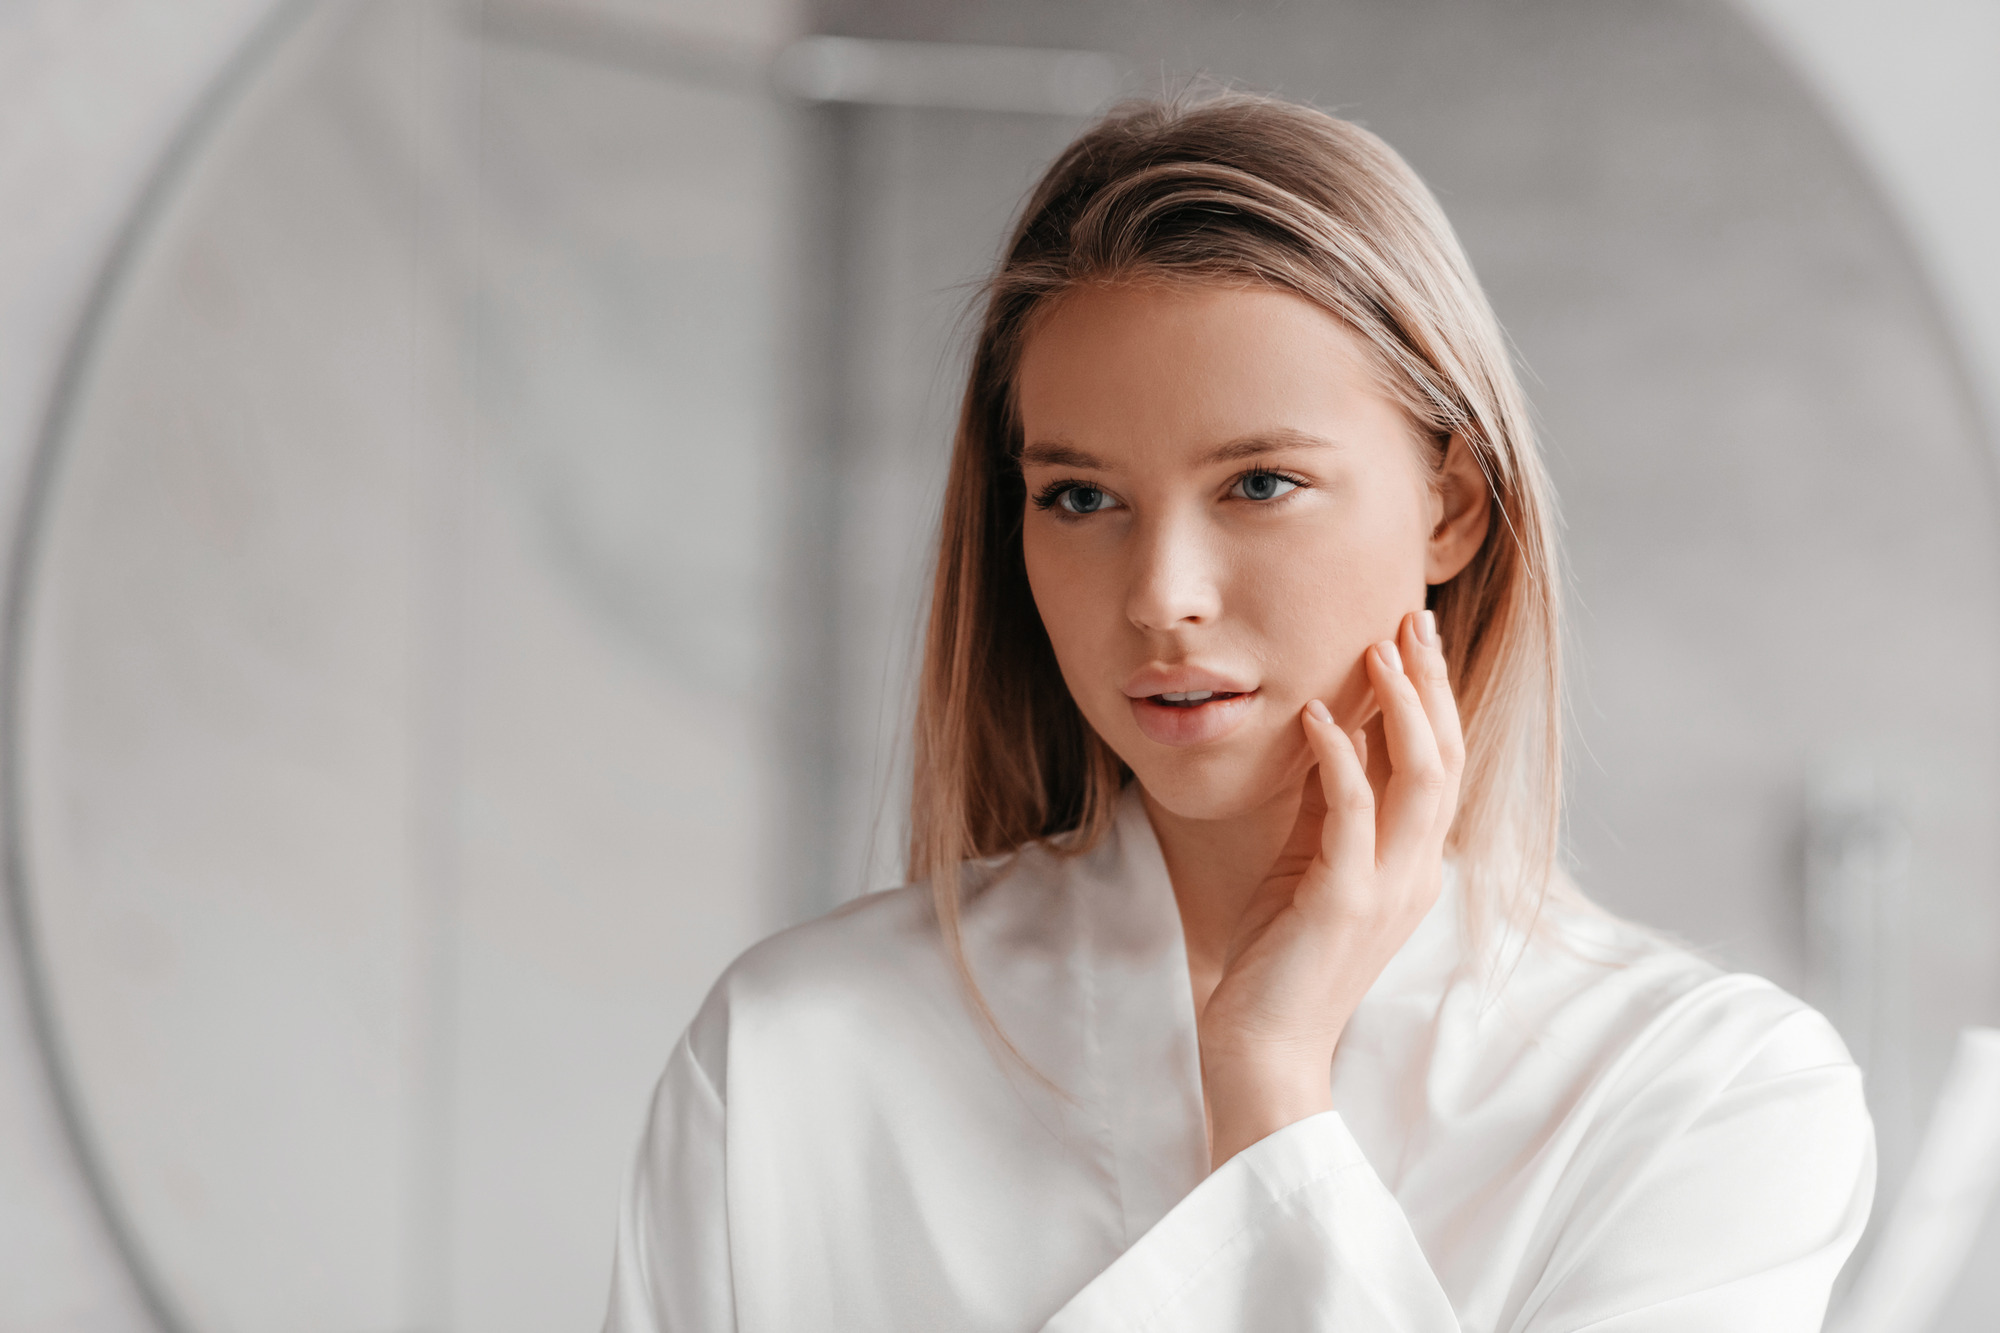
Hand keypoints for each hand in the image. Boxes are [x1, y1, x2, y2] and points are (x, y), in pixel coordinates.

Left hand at [1195, 609, 1464, 1169]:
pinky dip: (1341, 760)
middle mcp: (1415, 872)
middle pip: (1446, 757)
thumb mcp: (1308, 866)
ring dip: (1400, 707)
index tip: (1410, 634)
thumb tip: (1327, 733)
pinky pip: (1353, 816)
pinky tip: (1317, 718)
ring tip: (1375, 649)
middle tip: (1408, 618)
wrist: (1262, 1048)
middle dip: (1430, 683)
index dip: (1433, 697)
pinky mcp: (1343, 904)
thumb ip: (1329, 808)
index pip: (1441, 763)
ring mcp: (1386, 889)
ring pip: (1421, 778)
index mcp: (1412, 864)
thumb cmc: (1277, 959)